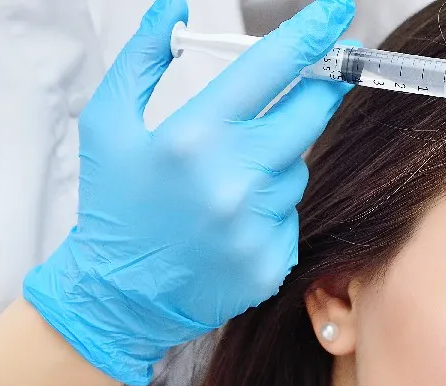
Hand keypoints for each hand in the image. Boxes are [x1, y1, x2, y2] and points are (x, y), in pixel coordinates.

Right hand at [23, 0, 355, 385]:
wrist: (118, 297)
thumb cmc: (114, 204)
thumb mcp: (107, 122)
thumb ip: (143, 58)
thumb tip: (176, 7)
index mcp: (192, 137)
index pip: (270, 71)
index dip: (311, 36)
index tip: (338, 13)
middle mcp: (231, 180)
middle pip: (309, 115)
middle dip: (319, 90)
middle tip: (321, 76)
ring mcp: (256, 226)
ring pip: (298, 168)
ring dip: (277, 161)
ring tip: (228, 180)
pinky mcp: (271, 262)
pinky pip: (291, 215)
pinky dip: (270, 209)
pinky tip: (232, 221)